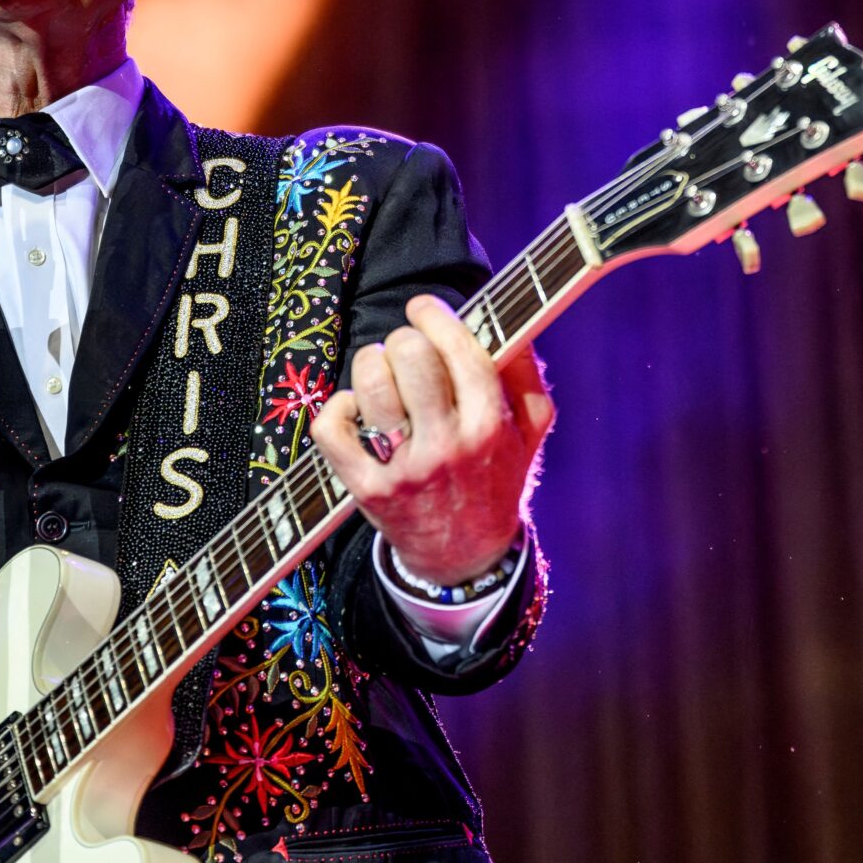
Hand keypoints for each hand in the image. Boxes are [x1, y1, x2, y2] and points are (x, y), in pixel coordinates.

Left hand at [313, 294, 554, 584]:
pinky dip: (338, 408)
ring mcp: (404, 469)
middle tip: (406, 350)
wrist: (466, 554)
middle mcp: (448, 447)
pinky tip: (357, 411)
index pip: (460, 350)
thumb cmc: (496, 476)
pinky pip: (332, 429)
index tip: (423, 309)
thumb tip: (509, 322)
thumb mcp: (529, 429)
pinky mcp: (367, 489)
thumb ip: (525, 373)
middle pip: (411, 357)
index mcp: (491, 425)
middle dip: (403, 339)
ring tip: (381, 376)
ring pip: (370, 384)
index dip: (435, 316)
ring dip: (370, 366)